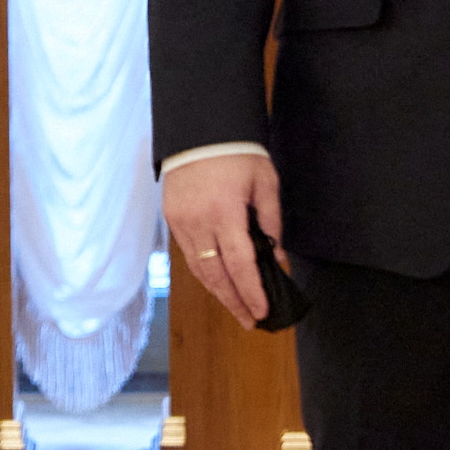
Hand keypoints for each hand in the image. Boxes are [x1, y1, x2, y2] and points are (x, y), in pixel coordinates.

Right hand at [162, 152, 282, 328]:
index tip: (263, 312)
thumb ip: (272, 222)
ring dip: (218, 291)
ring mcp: (181, 221)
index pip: (240, 266)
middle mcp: (198, 222)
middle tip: (251, 320)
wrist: (199, 128)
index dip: (251, 292)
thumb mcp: (265, 183)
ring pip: (198, 269)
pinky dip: (203, 272)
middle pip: (216, 276)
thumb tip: (278, 256)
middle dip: (235, 301)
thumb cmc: (237, 152)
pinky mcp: (171, 217)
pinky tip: (217, 281)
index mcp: (225, 213)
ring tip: (236, 307)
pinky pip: (187, 254)